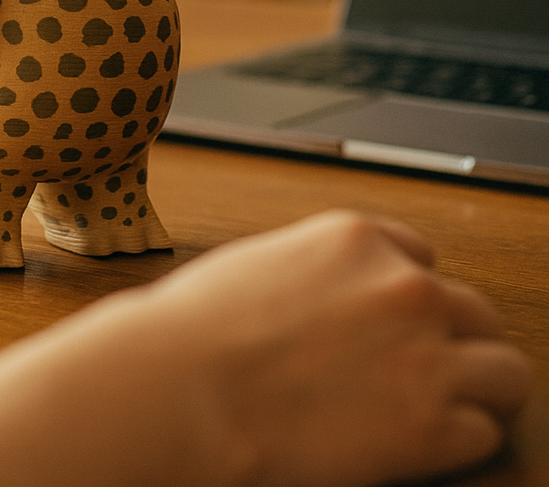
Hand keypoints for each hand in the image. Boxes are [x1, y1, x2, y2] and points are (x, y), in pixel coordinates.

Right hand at [127, 210, 531, 486]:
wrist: (184, 390)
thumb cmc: (195, 333)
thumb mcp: (260, 266)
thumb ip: (312, 277)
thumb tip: (320, 305)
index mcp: (356, 239)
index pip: (420, 259)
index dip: (407, 300)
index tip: (393, 329)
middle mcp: (403, 286)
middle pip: (475, 312)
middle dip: (455, 343)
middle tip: (427, 377)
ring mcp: (425, 352)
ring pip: (505, 372)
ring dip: (478, 393)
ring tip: (444, 417)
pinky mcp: (432, 422)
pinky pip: (484, 433)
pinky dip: (460, 445)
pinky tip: (423, 450)